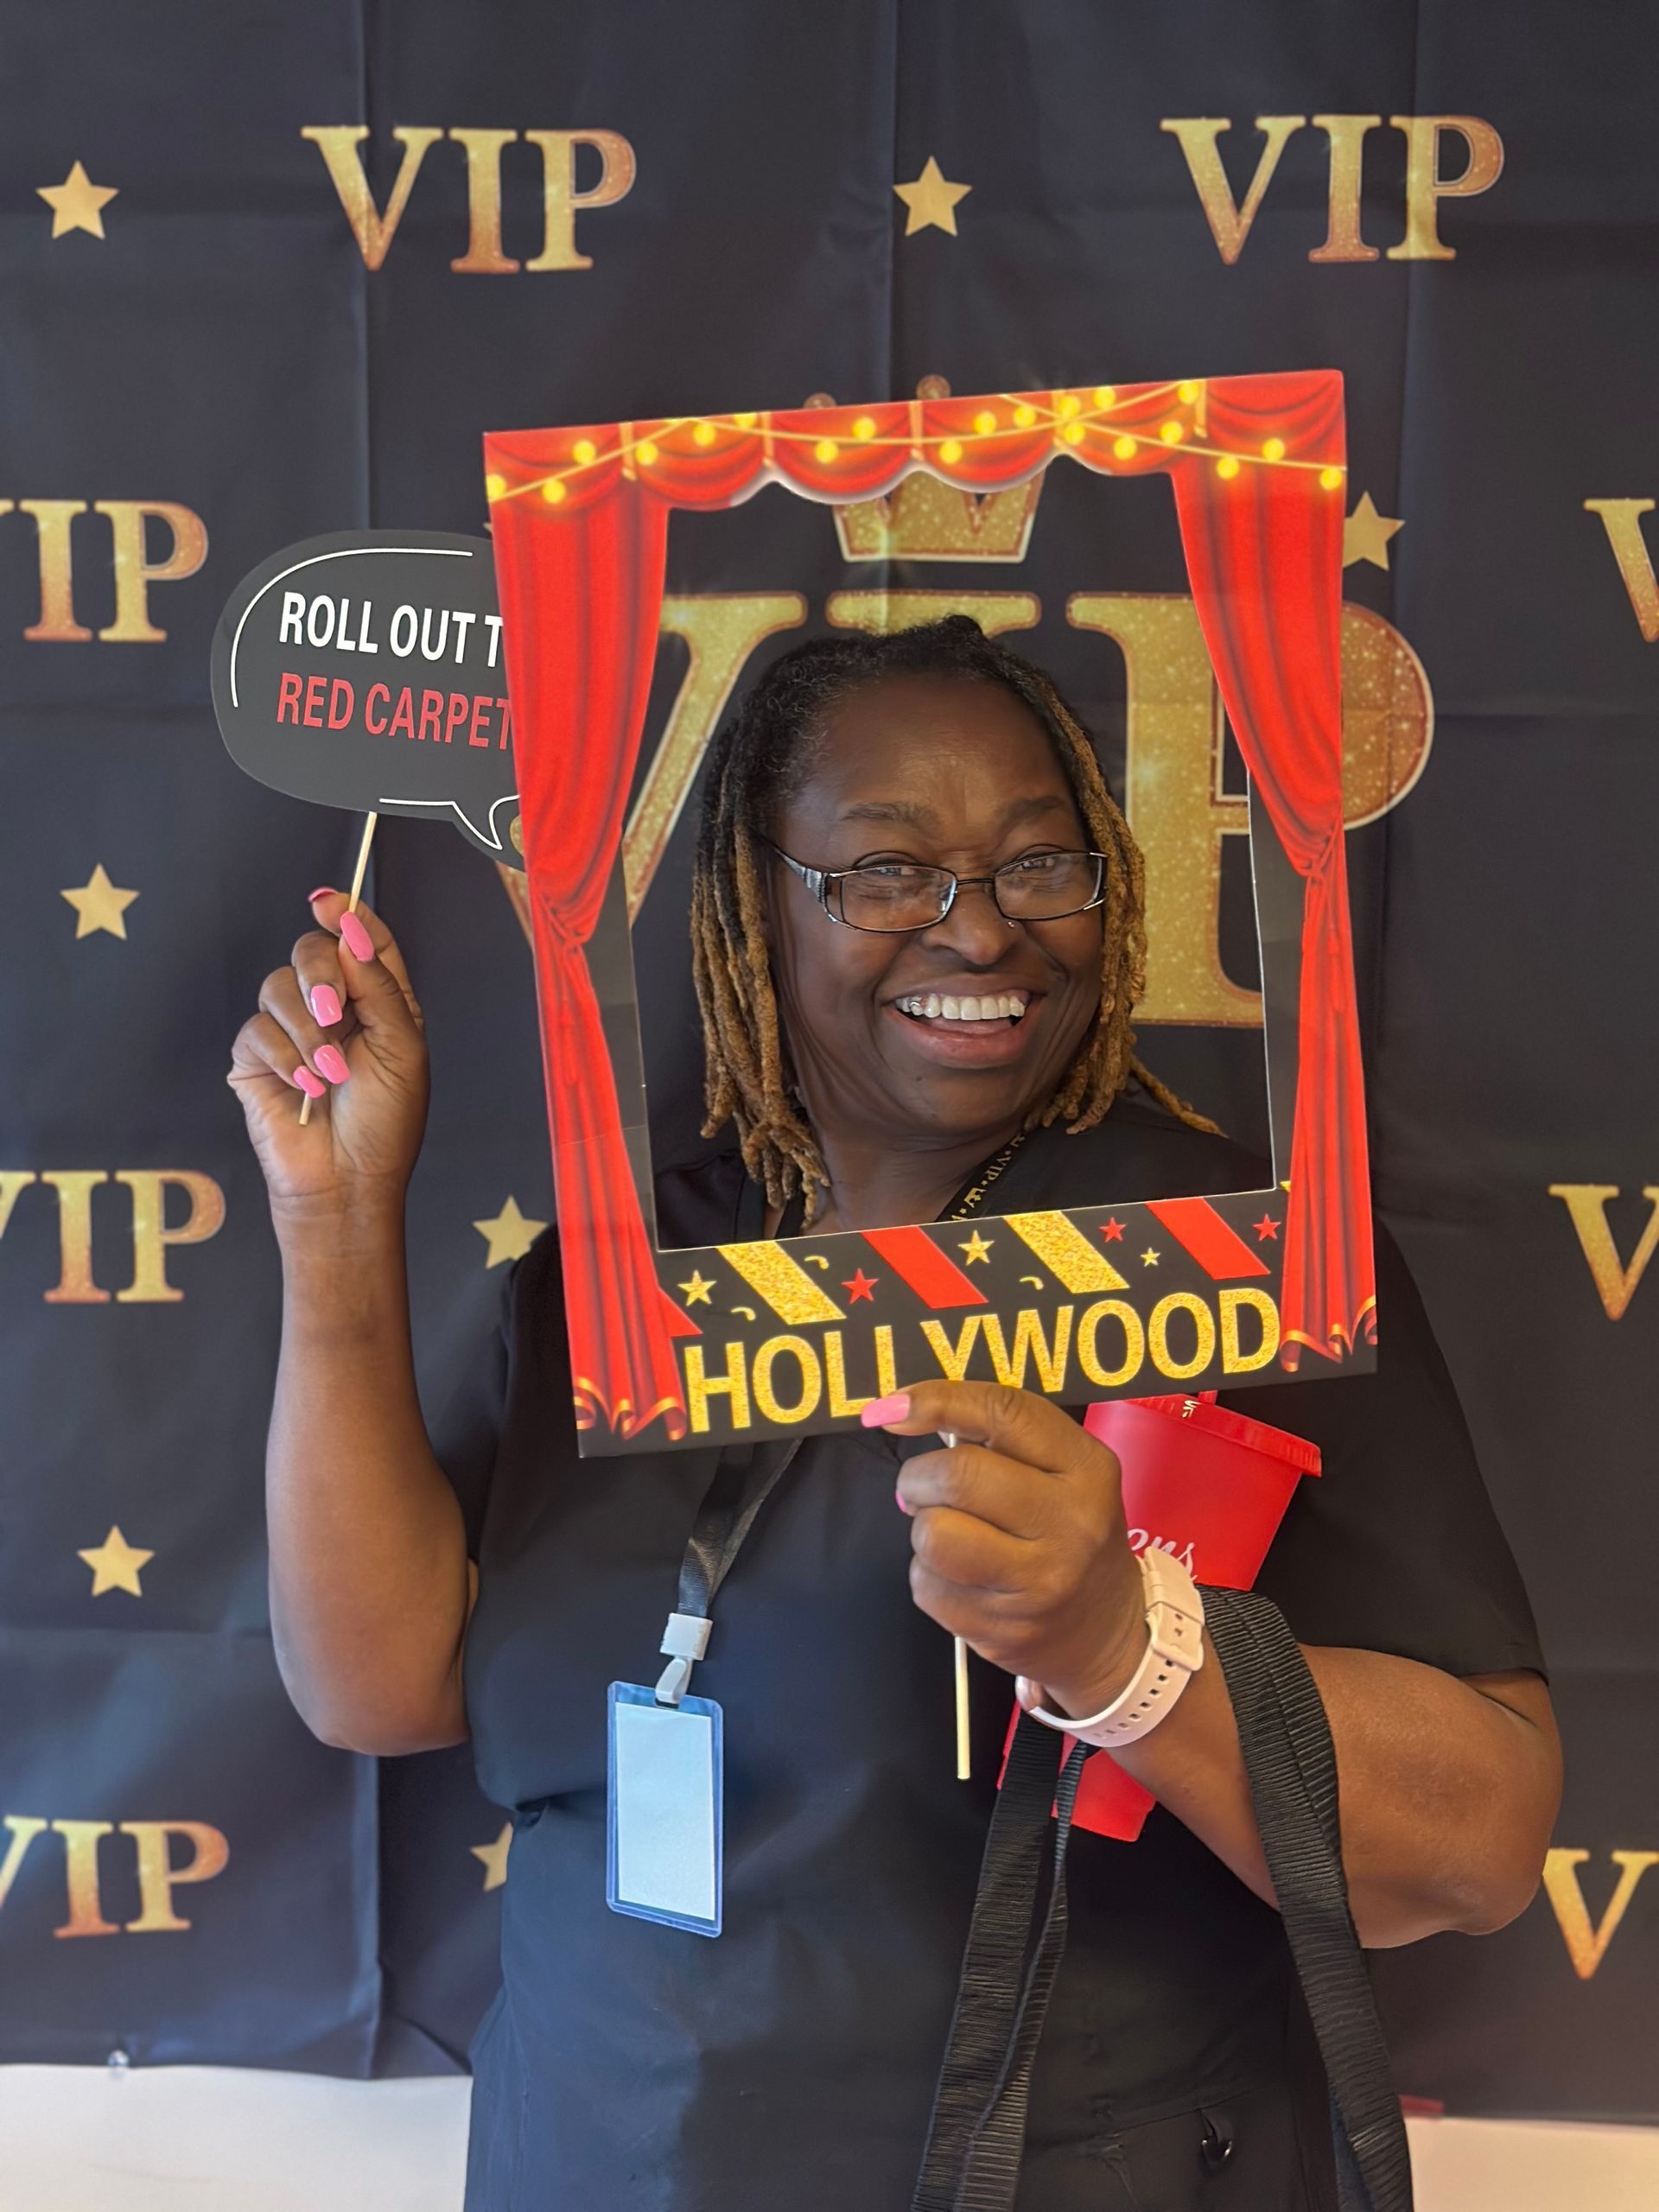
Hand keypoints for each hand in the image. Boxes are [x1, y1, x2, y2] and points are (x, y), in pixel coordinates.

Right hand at [227, 890, 429, 1220]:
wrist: (347, 1181)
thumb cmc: (385, 1122)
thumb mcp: (401, 1047)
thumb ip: (378, 983)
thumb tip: (350, 924)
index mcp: (378, 1001)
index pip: (361, 939)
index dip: (347, 915)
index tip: (331, 903)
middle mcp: (334, 1008)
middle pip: (311, 949)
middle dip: (320, 973)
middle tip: (334, 1010)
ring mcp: (291, 1030)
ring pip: (277, 985)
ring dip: (307, 1030)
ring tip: (329, 1071)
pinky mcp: (255, 1057)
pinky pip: (256, 1029)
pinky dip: (284, 1056)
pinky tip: (305, 1087)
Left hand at [867, 1380, 1147, 1719]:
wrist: (1106, 1633)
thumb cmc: (1070, 1532)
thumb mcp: (1065, 1471)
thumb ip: (1004, 1436)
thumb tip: (904, 1410)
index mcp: (1086, 1468)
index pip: (1004, 1413)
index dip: (938, 1400)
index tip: (893, 1407)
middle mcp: (1070, 1523)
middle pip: (958, 1475)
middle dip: (919, 1476)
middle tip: (921, 1486)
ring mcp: (1038, 1582)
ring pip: (933, 1534)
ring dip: (922, 1527)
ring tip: (944, 1531)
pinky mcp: (1003, 1630)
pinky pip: (926, 1586)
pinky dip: (927, 1575)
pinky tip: (959, 1576)